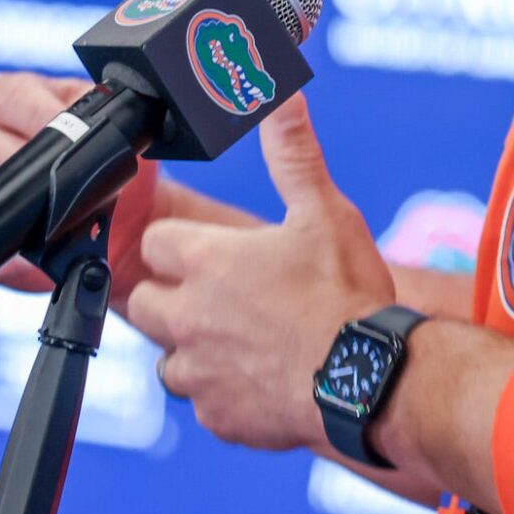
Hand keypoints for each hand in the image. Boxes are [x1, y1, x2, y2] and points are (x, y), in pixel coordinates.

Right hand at [0, 71, 270, 313]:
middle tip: (54, 174)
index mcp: (13, 98)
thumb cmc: (123, 160)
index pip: (4, 93)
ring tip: (51, 217)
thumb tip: (143, 100)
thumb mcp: (123, 126)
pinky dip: (11, 259)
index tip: (60, 127)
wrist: (130, 216)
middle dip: (15, 159)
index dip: (29, 109)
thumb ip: (118, 109)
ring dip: (8, 209)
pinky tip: (41, 262)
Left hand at [124, 95, 395, 452]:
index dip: (182, 246)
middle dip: (174, 295)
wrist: (368, 380)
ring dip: (193, 347)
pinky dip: (222, 391)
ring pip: (166, 356)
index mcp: (206, 261)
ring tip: (242, 338)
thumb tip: (283, 97)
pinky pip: (201, 402)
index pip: (156, 244)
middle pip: (145, 300)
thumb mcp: (324, 211)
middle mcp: (187, 316)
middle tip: (224, 294)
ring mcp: (198, 371)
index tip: (210, 252)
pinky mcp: (216, 416)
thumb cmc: (346, 295)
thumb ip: (293, 153)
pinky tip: (260, 379)